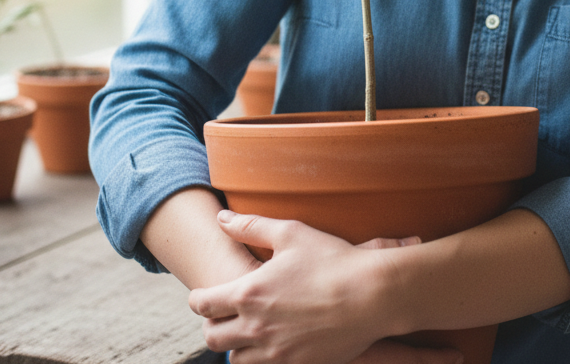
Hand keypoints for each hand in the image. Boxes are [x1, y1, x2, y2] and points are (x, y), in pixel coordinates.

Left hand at [188, 211, 458, 363]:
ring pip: (236, 359)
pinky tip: (274, 340)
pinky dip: (261, 357)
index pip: (203, 304)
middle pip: (212, 338)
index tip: (205, 294)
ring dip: (235, 345)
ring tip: (249, 329)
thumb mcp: (291, 233)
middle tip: (224, 314)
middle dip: (212, 325)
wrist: (371, 295)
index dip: (198, 299)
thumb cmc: (332, 260)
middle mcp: (256, 327)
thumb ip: (251, 226)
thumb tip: (221, 219)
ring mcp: (276, 351)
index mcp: (249, 293)